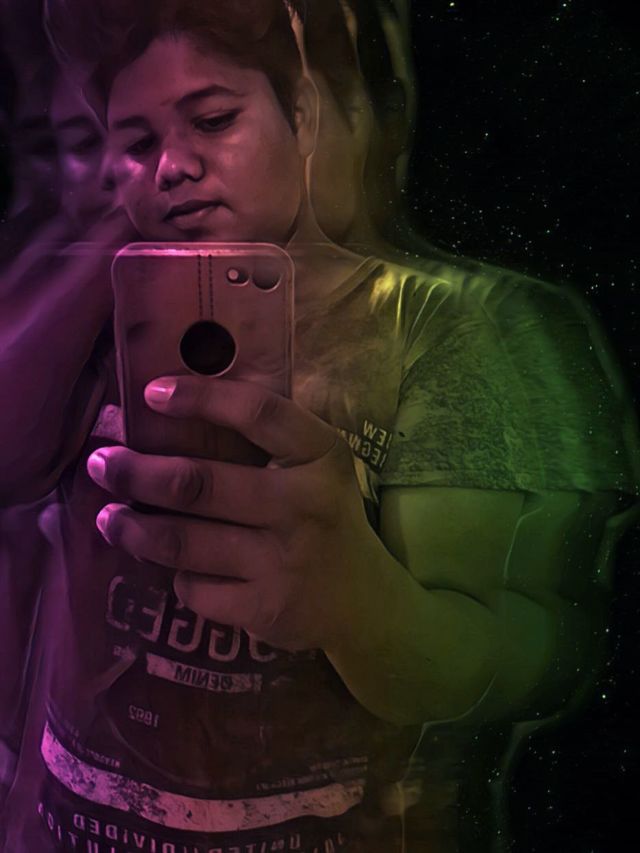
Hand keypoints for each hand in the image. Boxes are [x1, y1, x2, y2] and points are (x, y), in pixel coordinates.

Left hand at [87, 376, 386, 651]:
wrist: (365, 601)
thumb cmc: (325, 519)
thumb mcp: (315, 468)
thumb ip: (265, 443)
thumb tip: (168, 416)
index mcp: (320, 457)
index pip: (258, 413)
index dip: (201, 398)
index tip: (151, 394)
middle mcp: (303, 505)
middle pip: (199, 485)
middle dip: (138, 474)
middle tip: (103, 464)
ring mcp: (284, 561)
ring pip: (183, 542)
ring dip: (133, 528)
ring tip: (108, 517)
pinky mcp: (267, 610)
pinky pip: (195, 589)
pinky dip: (176, 575)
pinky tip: (173, 566)